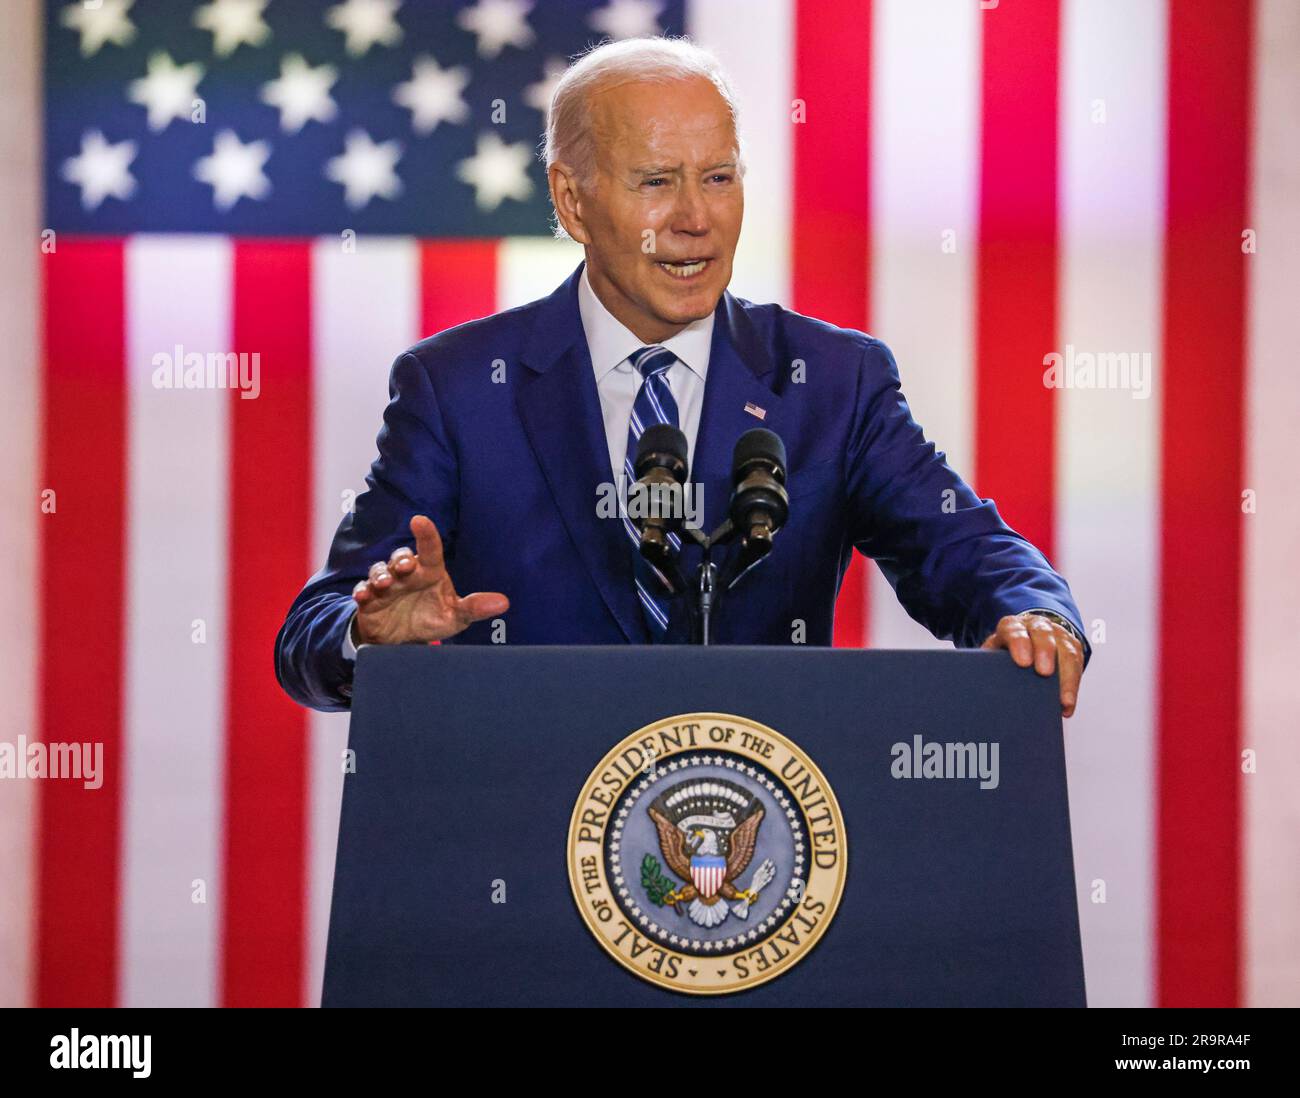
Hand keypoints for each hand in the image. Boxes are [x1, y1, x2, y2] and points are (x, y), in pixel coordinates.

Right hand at [351, 515, 508, 645]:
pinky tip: (364, 596)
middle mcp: (407, 574)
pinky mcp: (369, 600)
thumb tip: (504, 602)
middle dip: (401, 559)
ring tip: (386, 584)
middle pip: (401, 557)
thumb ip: (475, 608)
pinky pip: (363, 591)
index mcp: (429, 572)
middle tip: (406, 566)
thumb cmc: (430, 619)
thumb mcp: (455, 617)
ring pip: (379, 570)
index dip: (426, 534)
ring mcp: (386, 585)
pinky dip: (362, 591)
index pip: (430, 549)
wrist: (402, 641)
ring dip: (381, 574)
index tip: (420, 520)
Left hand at [981, 612, 1083, 717]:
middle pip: (1043, 634)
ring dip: (1067, 676)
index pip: (1014, 630)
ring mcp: (1057, 634)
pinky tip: (1067, 705)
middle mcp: (1036, 626)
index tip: (1022, 662)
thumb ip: (987, 664)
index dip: (1018, 643)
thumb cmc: (1005, 653)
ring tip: (1063, 701)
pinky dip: (1073, 686)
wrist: (1026, 639)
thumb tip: (977, 687)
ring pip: (1066, 649)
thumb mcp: (993, 653)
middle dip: (1045, 652)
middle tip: (1044, 673)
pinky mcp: (1072, 646)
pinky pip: (1078, 664)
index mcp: (1012, 626)